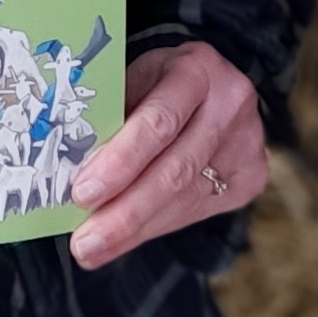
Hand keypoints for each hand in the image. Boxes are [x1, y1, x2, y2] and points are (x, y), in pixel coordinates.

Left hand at [69, 43, 264, 270]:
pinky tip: (124, 238)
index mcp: (197, 69)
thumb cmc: (158, 83)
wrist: (214, 86)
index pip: (159, 122)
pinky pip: (196, 210)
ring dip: (134, 229)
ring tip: (94, 247)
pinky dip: (154, 227)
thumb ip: (111, 118)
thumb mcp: (134, 80)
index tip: (81, 192)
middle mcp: (231, 104)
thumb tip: (66, 170)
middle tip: (84, 243)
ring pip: (185, 199)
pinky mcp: (251, 175)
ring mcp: (248, 143)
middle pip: (175, 171)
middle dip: (124, 212)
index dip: (120, 161)